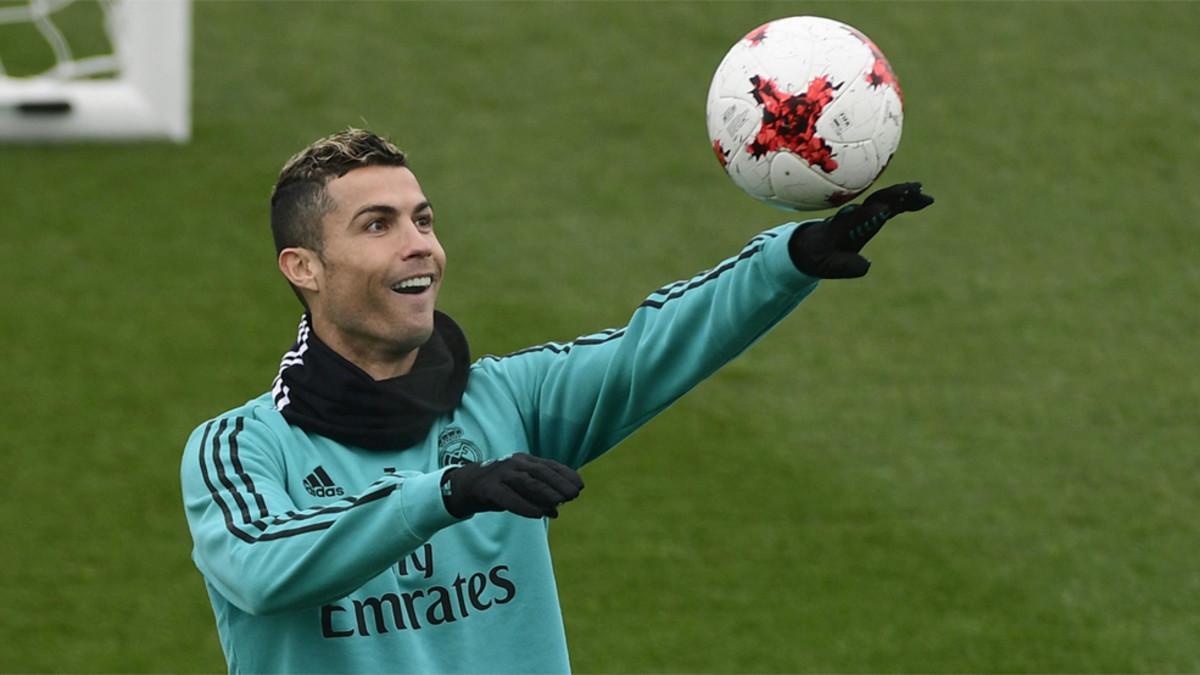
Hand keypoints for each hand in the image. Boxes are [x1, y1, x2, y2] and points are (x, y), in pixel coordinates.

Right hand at [441, 454, 583, 518]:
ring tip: (560, 503)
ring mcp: (500, 474)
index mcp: (523, 460)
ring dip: (545, 493)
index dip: (565, 475)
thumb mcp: (519, 489)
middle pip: (540, 472)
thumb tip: (557, 510)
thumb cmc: (497, 488)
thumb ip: (537, 496)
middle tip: (574, 495)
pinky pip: (509, 498)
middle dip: (559, 483)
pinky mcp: (488, 489)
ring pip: (527, 483)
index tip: (580, 486)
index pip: (548, 465)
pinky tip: (538, 515)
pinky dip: (525, 506)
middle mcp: (513, 464)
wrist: (462, 486)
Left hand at [788, 182, 933, 278]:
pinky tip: (925, 199)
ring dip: (904, 194)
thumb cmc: (820, 256)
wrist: (811, 244)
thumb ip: (845, 266)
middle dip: (892, 196)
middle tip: (911, 191)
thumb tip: (866, 265)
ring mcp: (864, 212)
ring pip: (886, 198)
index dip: (870, 214)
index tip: (884, 210)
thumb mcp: (828, 266)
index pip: (858, 218)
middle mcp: (854, 215)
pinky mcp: (873, 213)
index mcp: (843, 227)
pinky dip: (907, 201)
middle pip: (874, 200)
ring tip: (924, 193)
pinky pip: (892, 204)